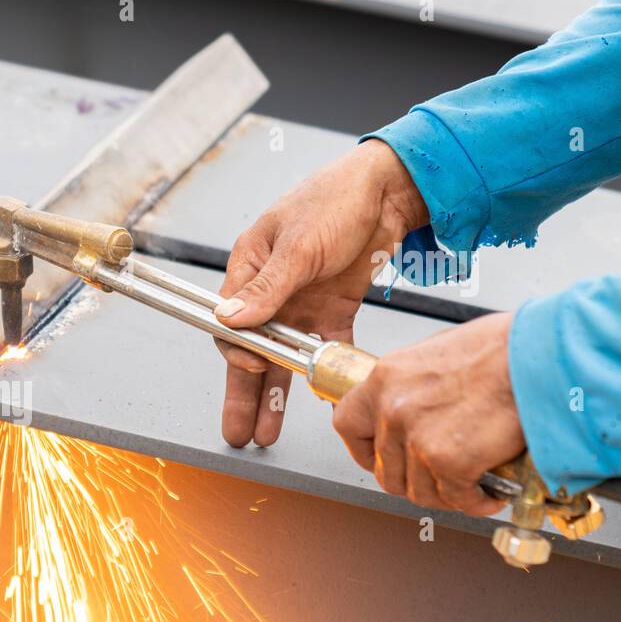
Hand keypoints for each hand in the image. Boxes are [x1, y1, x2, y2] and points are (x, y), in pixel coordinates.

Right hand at [215, 139, 427, 446]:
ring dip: (278, 394)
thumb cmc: (335, 199)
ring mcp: (302, 304)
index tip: (252, 364)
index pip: (230, 323)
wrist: (391, 188)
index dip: (237, 350)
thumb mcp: (298, 245)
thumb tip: (229, 320)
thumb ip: (267, 287)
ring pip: (283, 359)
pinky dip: (324, 372)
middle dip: (244, 394)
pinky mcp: (333, 310)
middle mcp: (271, 291)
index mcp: (249, 268)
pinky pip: (324, 349)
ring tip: (270, 432)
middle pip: (251, 352)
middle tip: (240, 433)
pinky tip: (324, 398)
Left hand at [331, 313, 522, 514]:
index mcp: (386, 378)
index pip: (348, 426)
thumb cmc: (504, 348)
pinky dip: (473, 502)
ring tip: (468, 486)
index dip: (364, 450)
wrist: (540, 356)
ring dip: (444, 495)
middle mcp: (393, 409)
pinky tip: (488, 493)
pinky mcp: (448, 461)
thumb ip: (417, 387)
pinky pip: (454, 498)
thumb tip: (421, 411)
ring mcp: (418, 438)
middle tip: (436, 477)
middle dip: (412, 480)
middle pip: (385, 469)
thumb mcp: (438, 355)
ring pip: (417, 491)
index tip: (379, 458)